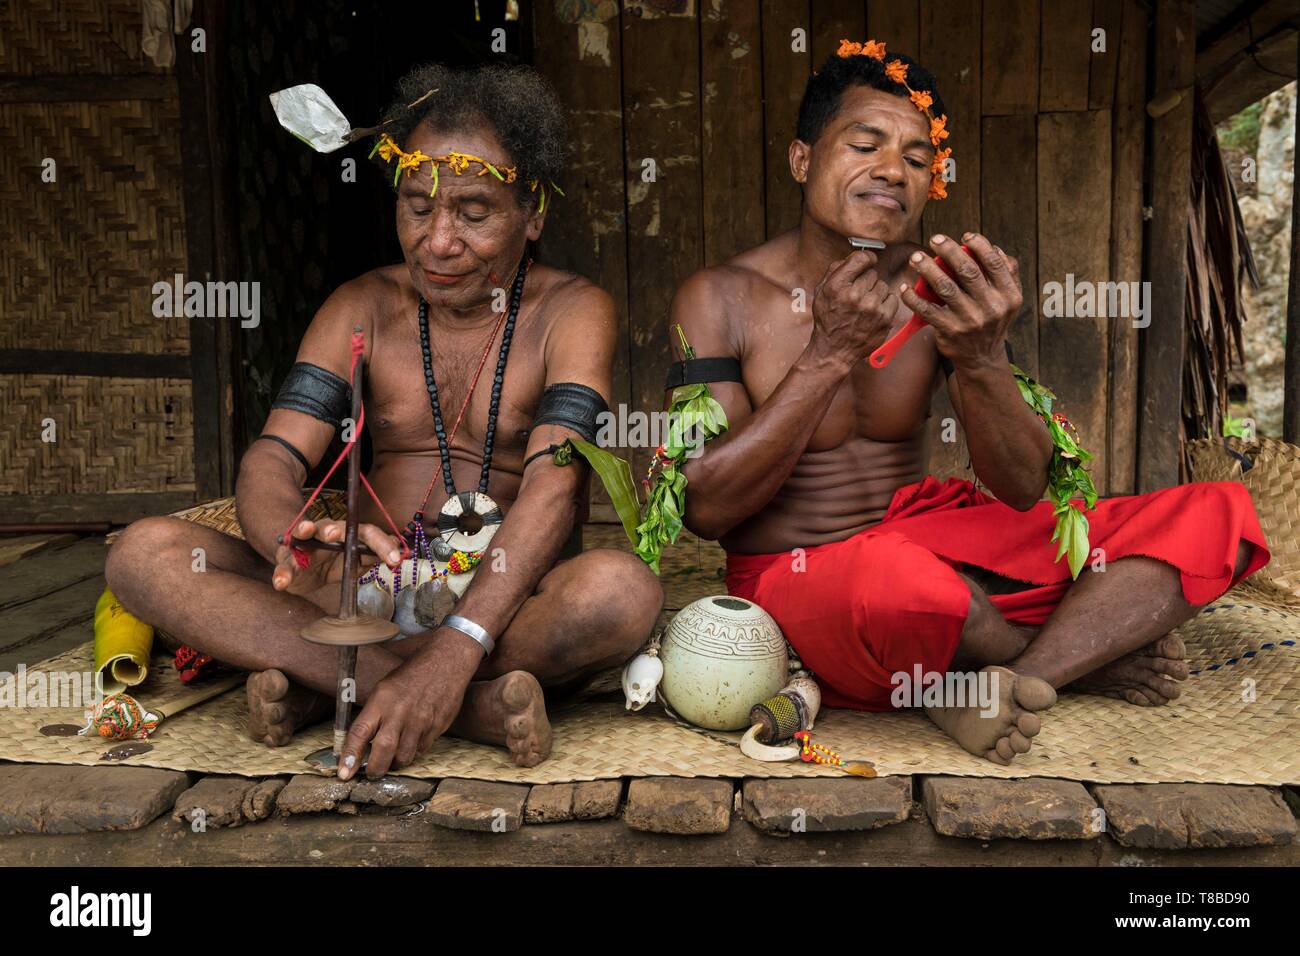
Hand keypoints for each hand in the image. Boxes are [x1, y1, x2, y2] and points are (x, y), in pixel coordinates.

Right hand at [271, 518, 405, 595]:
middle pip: (329, 526)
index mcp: (346, 533)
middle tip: (337, 531)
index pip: (365, 533)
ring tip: (306, 529)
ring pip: (302, 534)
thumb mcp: (355, 560)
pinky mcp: (286, 560)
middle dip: (333, 527)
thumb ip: (374, 556)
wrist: (301, 567)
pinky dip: (282, 574)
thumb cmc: (332, 561)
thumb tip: (399, 552)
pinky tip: (281, 583)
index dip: (380, 543)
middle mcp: (323, 533)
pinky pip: (284, 566)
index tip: (394, 558)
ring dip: (305, 530)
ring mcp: (303, 545)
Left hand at [337, 631, 482, 779]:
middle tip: (371, 774)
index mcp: (382, 700)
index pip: (359, 733)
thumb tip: (360, 742)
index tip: (344, 773)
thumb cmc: (411, 675)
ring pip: (404, 756)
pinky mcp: (436, 726)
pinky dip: (414, 752)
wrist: (446, 662)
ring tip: (392, 761)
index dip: (349, 756)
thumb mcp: (385, 688)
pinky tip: (411, 744)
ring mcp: (420, 721)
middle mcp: (400, 712)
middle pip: (382, 751)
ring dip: (395, 764)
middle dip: (374, 769)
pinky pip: (422, 749)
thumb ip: (373, 714)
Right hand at [810, 250, 901, 368]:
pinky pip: (892, 299)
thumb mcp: (821, 292)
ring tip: (865, 305)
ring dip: (876, 292)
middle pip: (872, 273)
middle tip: (858, 294)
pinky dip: (885, 303)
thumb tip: (854, 256)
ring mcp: (871, 308)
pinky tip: (874, 311)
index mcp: (837, 286)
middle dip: (866, 281)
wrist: (834, 350)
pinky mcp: (884, 318)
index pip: (861, 258)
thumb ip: (835, 270)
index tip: (867, 261)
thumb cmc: (828, 320)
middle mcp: (854, 296)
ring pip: (883, 286)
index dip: (866, 258)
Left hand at [899, 233, 1021, 368]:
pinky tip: (906, 288)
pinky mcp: (949, 330)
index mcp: (1008, 295)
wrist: (981, 358)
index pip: (994, 263)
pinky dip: (913, 298)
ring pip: (945, 286)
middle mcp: (991, 307)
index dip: (979, 245)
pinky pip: (927, 309)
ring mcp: (969, 320)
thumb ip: (1007, 274)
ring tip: (916, 258)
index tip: (965, 235)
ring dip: (927, 268)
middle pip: (967, 271)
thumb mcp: (1008, 300)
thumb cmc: (991, 321)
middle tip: (935, 239)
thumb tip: (994, 248)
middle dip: (949, 250)